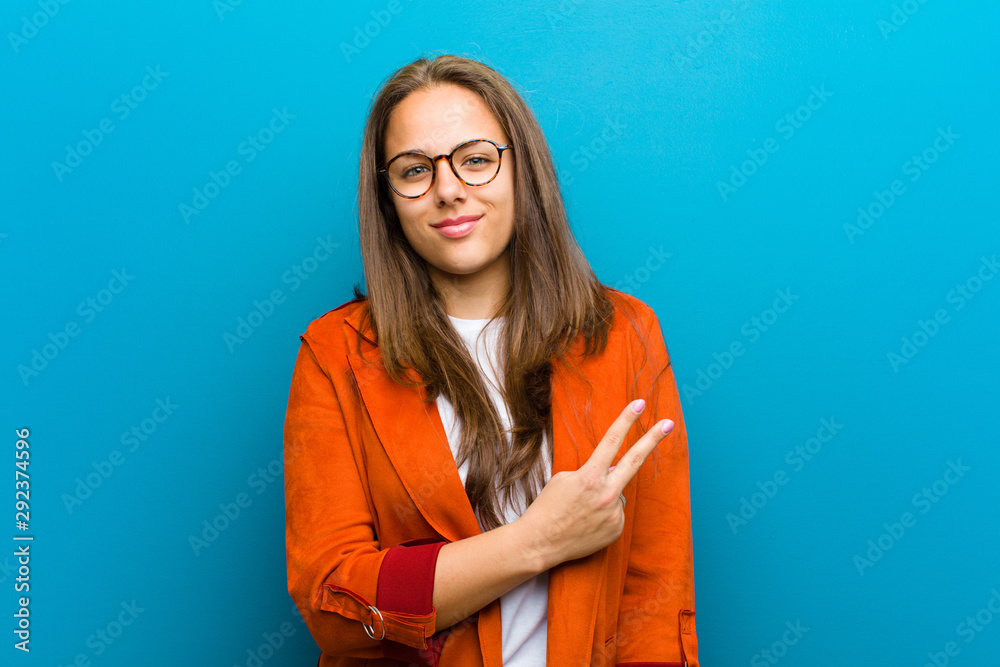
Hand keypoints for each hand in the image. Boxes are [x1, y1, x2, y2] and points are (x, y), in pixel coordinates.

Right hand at [516, 399, 673, 569]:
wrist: (539, 543)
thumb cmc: (547, 508)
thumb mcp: (563, 479)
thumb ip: (592, 472)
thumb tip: (613, 473)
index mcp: (589, 477)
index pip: (611, 441)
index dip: (626, 420)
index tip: (639, 404)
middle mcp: (606, 494)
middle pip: (635, 460)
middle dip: (652, 439)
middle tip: (668, 423)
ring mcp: (614, 514)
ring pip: (618, 493)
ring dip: (605, 496)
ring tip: (581, 511)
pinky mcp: (617, 530)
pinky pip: (616, 513)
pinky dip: (605, 514)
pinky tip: (587, 523)